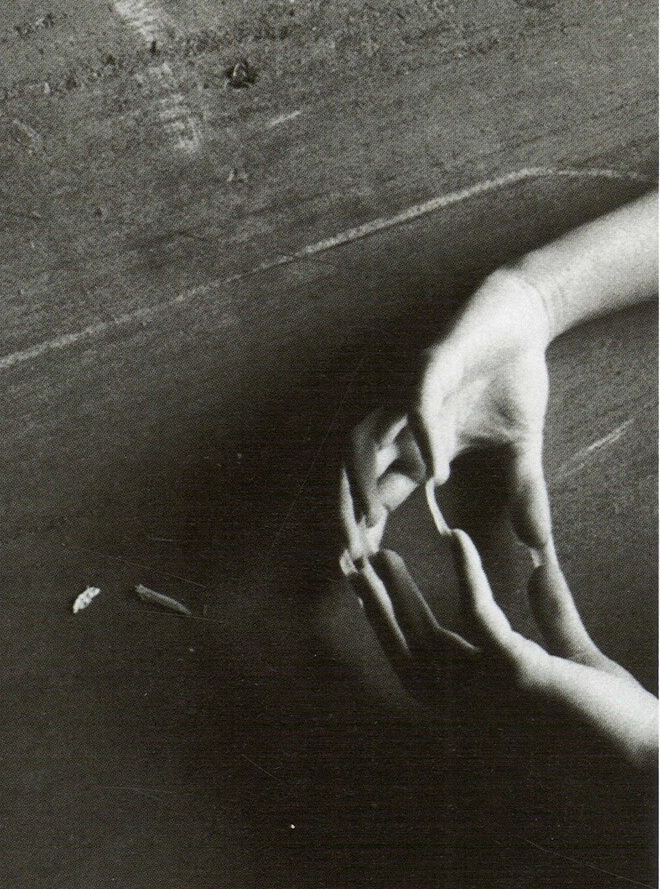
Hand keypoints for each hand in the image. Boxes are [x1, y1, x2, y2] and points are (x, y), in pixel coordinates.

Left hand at [341, 266, 554, 560]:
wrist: (521, 319)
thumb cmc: (509, 378)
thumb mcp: (522, 448)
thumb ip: (523, 493)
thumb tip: (539, 543)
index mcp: (416, 445)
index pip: (379, 492)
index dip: (365, 528)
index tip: (358, 569)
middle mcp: (401, 422)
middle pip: (356, 471)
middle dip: (349, 512)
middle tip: (351, 556)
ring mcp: (408, 392)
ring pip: (367, 436)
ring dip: (364, 476)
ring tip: (374, 517)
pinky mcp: (430, 363)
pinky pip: (416, 401)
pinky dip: (420, 433)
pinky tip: (434, 467)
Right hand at [349, 529, 657, 778]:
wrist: (653, 764)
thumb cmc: (623, 725)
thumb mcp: (578, 659)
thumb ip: (553, 615)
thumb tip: (538, 568)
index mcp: (485, 708)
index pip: (425, 662)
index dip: (394, 623)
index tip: (377, 585)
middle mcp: (476, 708)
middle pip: (409, 652)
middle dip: (379, 607)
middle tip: (355, 564)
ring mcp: (493, 694)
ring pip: (426, 637)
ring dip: (398, 592)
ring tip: (381, 553)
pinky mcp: (519, 673)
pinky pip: (479, 614)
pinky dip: (467, 573)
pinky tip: (457, 537)